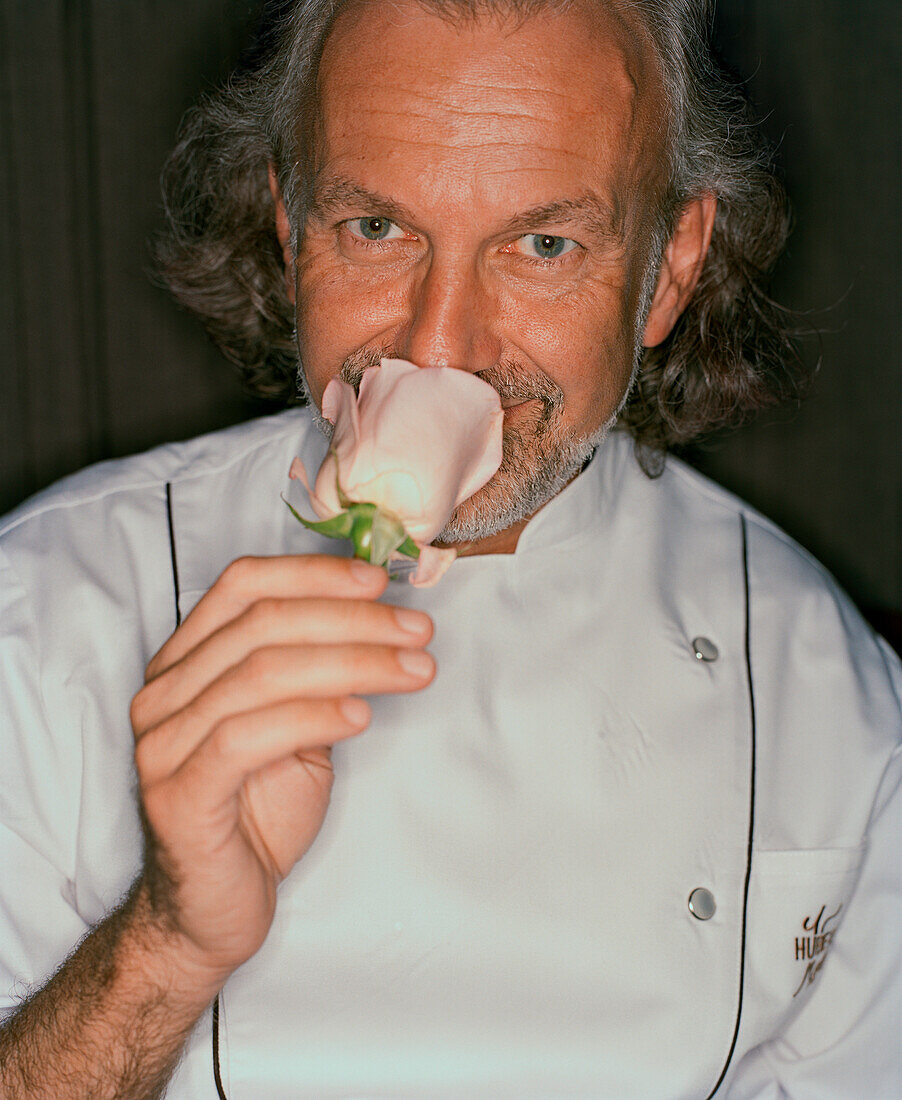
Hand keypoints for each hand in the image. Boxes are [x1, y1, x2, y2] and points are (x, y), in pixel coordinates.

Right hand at [129, 554, 433, 985]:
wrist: (215, 907)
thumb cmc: (257, 810)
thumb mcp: (297, 726)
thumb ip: (318, 673)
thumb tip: (382, 617)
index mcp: (187, 661)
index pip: (243, 584)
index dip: (314, 574)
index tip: (380, 581)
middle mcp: (165, 692)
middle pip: (262, 623)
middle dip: (353, 620)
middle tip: (416, 630)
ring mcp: (163, 742)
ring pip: (262, 672)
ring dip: (352, 663)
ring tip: (412, 669)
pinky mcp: (179, 794)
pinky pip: (246, 737)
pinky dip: (311, 716)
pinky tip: (361, 716)